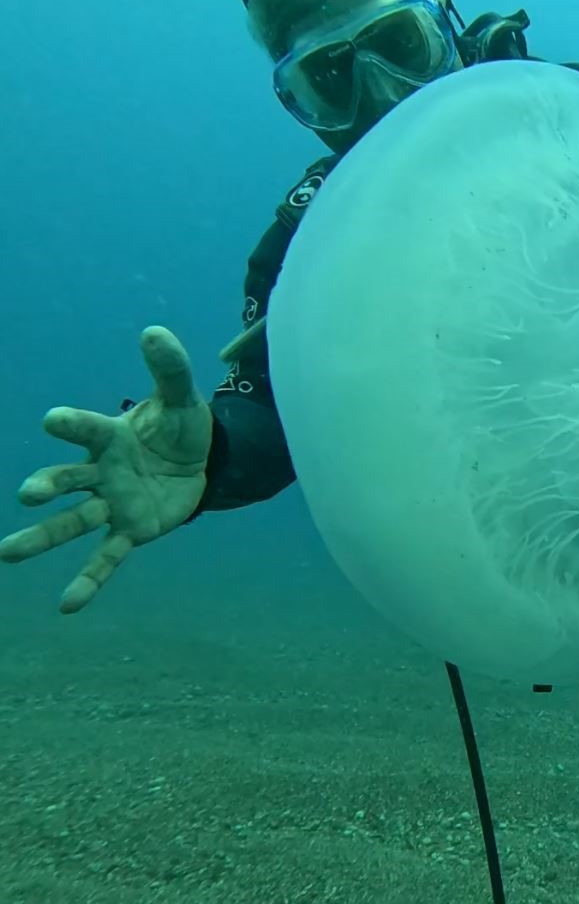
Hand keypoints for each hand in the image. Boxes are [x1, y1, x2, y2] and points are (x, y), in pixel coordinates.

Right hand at [0, 327, 211, 611]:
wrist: (201, 461)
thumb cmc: (179, 428)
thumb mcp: (182, 398)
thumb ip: (170, 369)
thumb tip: (154, 331)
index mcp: (109, 437)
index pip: (86, 429)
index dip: (72, 424)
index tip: (53, 420)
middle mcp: (102, 472)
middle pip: (67, 480)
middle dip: (48, 486)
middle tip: (29, 494)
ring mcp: (113, 503)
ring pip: (73, 523)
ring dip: (42, 538)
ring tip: (6, 553)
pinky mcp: (131, 530)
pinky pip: (106, 558)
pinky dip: (89, 580)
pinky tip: (68, 606)